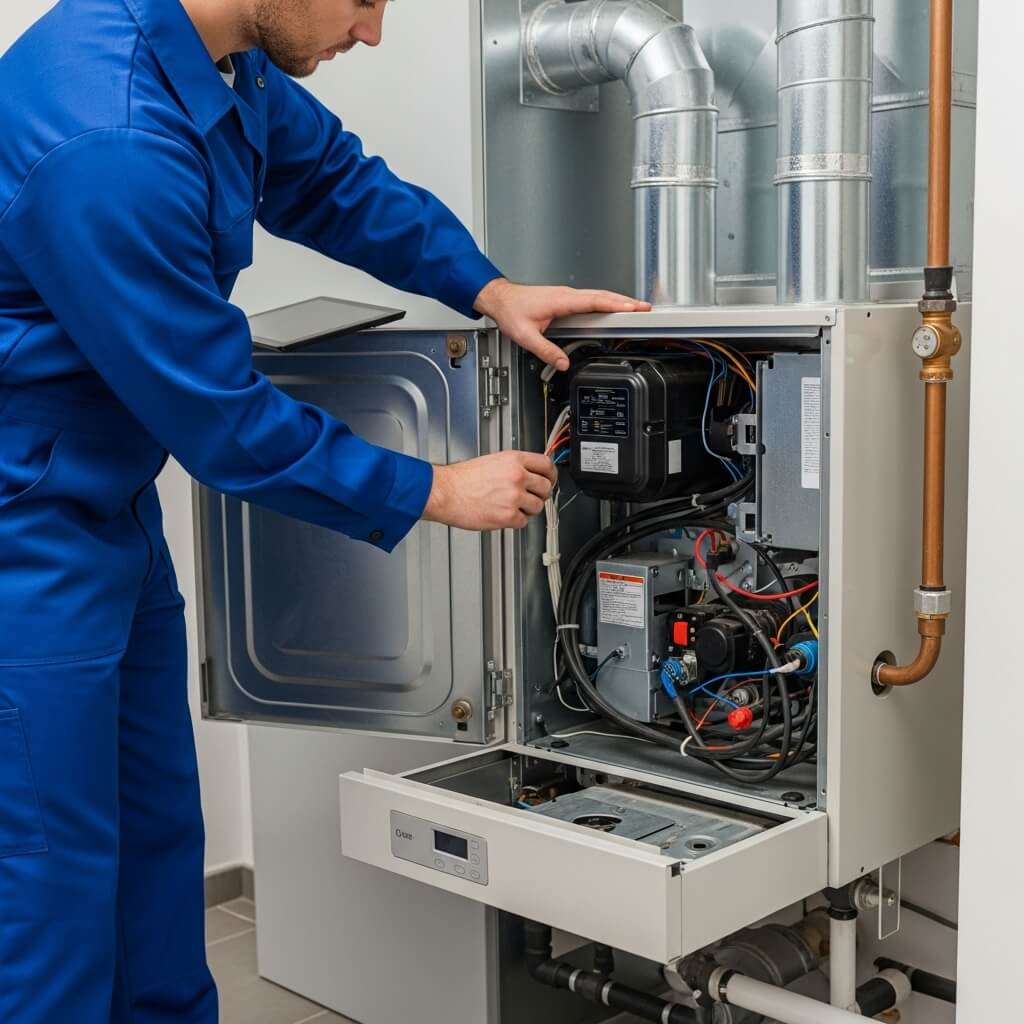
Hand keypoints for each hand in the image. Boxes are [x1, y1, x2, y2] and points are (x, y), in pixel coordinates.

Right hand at [422, 451, 555, 530]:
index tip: (549, 480)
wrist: (445, 492)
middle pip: (546, 487)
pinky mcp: (508, 516)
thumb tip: (529, 474)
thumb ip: (514, 466)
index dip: (550, 475)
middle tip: (531, 497)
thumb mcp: (492, 461)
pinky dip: (516, 521)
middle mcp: (517, 476)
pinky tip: (503, 514)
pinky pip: (524, 522)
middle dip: (540, 494)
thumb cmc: (462, 479)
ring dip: (528, 509)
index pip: (546, 465)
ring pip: (537, 507)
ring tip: (512, 506)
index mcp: (514, 460)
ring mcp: (514, 497)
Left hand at [473, 278, 651, 370]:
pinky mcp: (565, 298)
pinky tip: (612, 308)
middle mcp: (567, 295)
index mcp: (561, 301)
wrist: (500, 298)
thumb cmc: (511, 312)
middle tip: (645, 308)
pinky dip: (606, 302)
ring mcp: (567, 295)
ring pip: (598, 296)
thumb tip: (563, 364)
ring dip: (617, 301)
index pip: (595, 302)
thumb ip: (546, 351)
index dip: (616, 306)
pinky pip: (590, 299)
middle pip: (603, 296)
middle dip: (625, 302)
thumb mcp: (526, 336)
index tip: (633, 309)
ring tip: (636, 308)